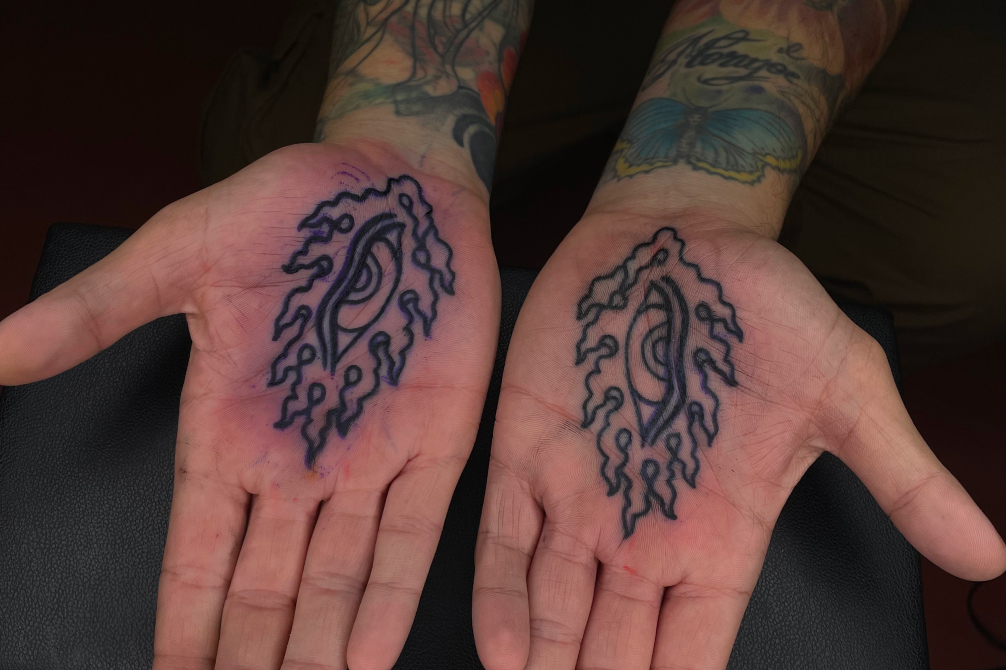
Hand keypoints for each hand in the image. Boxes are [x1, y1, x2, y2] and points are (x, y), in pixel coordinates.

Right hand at [0, 142, 499, 669]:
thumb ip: (95, 315)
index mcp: (228, 427)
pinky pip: (409, 535)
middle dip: (248, 656)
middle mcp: (297, 460)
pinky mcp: (435, 439)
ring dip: (314, 648)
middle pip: (264, 588)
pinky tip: (366, 657)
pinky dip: (388, 597)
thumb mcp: (178, 255)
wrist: (393, 185)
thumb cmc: (288, 212)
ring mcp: (368, 455)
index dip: (182, 623)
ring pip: (334, 579)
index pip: (196, 553)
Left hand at [472, 211, 1005, 669]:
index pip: (693, 648)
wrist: (681, 237)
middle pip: (616, 645)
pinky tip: (501, 649)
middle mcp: (643, 530)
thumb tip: (988, 554)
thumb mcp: (844, 390)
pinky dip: (501, 596)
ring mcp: (580, 496)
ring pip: (555, 608)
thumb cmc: (765, 310)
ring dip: (546, 663)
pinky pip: (506, 539)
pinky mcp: (530, 451)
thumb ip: (901, 476)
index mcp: (719, 533)